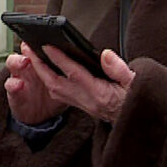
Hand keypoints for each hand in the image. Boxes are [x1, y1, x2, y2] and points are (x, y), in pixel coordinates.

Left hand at [15, 44, 135, 124]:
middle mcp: (87, 101)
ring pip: (54, 89)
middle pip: (55, 82)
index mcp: (100, 94)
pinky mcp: (81, 105)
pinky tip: (45, 69)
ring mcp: (82, 104)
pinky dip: (49, 80)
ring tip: (32, 55)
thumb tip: (104, 55)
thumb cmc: (137, 99)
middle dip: (39, 65)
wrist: (138, 120)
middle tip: (28, 47)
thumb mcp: (135, 82)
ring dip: (41, 72)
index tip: (47, 45)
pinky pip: (58, 93)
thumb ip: (119, 69)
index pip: (74, 74)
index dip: (59, 59)